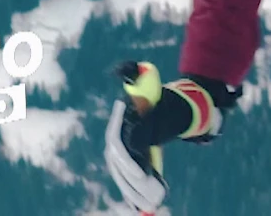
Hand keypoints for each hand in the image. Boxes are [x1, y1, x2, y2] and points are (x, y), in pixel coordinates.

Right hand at [103, 62, 236, 212]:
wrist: (154, 109)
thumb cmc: (149, 96)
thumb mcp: (144, 81)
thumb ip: (134, 73)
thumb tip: (124, 68)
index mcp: (119, 128)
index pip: (119, 148)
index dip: (130, 163)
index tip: (143, 173)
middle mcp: (116, 146)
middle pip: (123, 170)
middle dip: (136, 185)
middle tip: (154, 194)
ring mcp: (121, 158)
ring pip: (127, 181)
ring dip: (138, 195)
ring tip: (154, 204)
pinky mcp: (129, 167)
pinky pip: (130, 185)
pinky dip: (135, 197)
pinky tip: (144, 208)